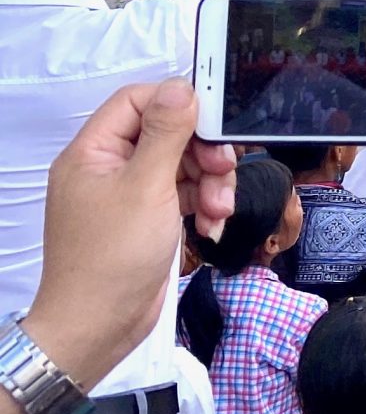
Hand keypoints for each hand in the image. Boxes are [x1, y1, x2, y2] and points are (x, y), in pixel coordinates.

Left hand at [24, 79, 229, 388]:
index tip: (216, 120)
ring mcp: (127, 194)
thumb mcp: (146, 188)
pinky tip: (212, 223)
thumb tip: (182, 86)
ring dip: (210, 181)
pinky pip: (183, 193)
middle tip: (225, 169)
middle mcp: (107, 167)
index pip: (138, 101)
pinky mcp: (146, 217)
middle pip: (167, 132)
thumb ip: (166, 133)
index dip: (178, 104)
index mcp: (93, 152)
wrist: (99, 327)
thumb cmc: (112, 258)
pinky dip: (203, 203)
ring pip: (182, 163)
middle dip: (203, 151)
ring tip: (220, 208)